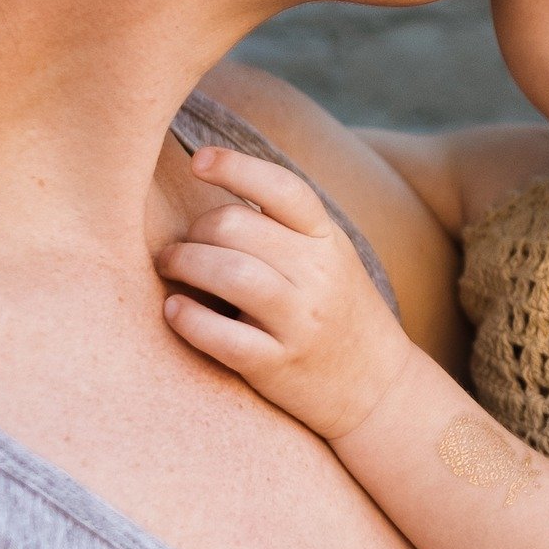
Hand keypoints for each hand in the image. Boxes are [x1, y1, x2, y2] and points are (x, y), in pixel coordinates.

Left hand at [157, 146, 418, 439]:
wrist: (378, 387)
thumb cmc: (338, 312)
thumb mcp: (329, 258)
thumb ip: (284, 228)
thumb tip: (217, 191)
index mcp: (328, 239)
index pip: (281, 187)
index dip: (234, 166)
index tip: (198, 161)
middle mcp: (318, 274)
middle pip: (235, 225)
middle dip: (194, 230)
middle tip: (180, 245)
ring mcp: (299, 321)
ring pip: (228, 272)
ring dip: (183, 262)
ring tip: (169, 267)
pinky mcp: (277, 365)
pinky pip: (221, 336)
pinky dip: (187, 318)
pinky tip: (174, 310)